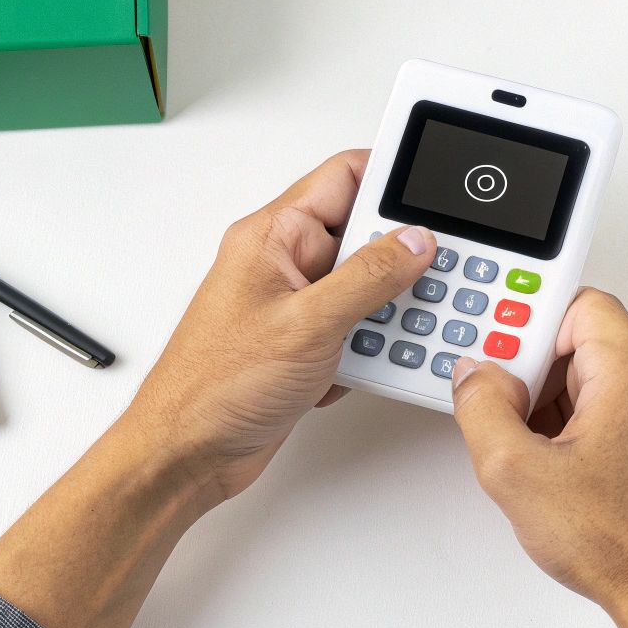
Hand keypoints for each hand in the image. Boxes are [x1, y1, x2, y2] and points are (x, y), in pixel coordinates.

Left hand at [125, 150, 436, 503]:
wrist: (189, 454)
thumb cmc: (217, 386)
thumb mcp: (308, 324)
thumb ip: (368, 277)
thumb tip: (415, 241)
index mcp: (274, 236)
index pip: (344, 177)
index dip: (393, 174)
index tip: (439, 186)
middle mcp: (285, 262)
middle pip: (364, 235)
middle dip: (402, 257)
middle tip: (437, 271)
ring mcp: (296, 304)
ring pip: (367, 286)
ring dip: (389, 311)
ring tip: (399, 330)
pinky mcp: (306, 343)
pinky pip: (358, 327)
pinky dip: (373, 346)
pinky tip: (368, 365)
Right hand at [449, 289, 627, 627]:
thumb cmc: (622, 547)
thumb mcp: (517, 475)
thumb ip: (483, 409)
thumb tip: (477, 376)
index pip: (585, 306)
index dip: (538, 324)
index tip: (507, 352)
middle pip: (594, 352)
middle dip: (544, 380)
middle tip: (512, 416)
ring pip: (612, 394)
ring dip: (569, 416)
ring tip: (544, 464)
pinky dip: (601, 443)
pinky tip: (579, 486)